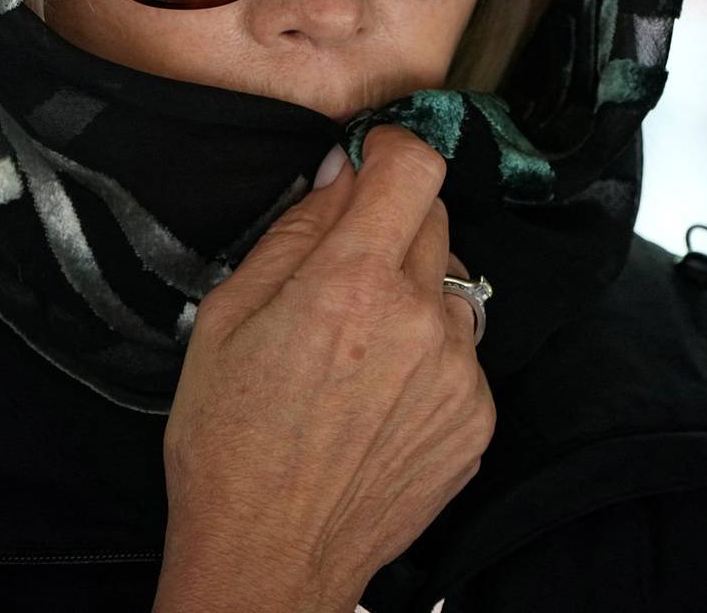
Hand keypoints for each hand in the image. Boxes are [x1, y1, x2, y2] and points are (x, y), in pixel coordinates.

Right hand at [153, 124, 494, 611]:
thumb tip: (341, 173)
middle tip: (340, 275)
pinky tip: (377, 398)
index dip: (390, 150)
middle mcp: (419, 321)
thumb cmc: (231, 443)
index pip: (414, 167)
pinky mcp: (478, 418)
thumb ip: (295, 231)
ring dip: (412, 296)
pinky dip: (428, 356)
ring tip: (355, 353)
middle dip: (390, 227)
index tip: (371, 161)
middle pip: (434, 220)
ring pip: (449, 287)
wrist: (269, 556)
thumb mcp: (228, 316)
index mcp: (353, 285)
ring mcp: (458, 373)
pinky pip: (461, 351)